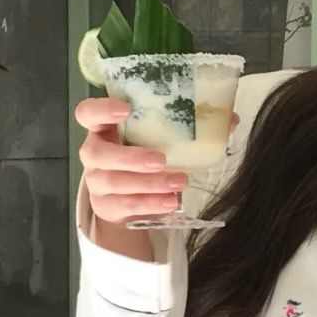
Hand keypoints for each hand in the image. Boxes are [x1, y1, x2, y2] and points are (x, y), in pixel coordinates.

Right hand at [75, 97, 239, 225]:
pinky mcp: (106, 207)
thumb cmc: (145, 158)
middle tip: (160, 160)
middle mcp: (95, 154)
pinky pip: (124, 206)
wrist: (131, 200)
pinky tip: (170, 202)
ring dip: (147, 184)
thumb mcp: (162, 141)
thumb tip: (229, 118)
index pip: (87, 113)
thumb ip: (191, 127)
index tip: (124, 109)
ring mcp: (97, 182)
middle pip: (98, 154)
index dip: (100, 109)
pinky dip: (149, 204)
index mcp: (105, 129)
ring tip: (178, 183)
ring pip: (113, 182)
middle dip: (130, 157)